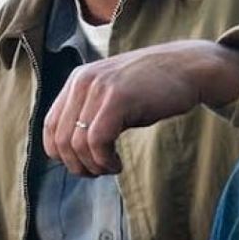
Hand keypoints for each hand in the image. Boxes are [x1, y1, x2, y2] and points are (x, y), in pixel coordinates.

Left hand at [43, 39, 238, 176]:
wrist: (189, 67)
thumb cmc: (153, 89)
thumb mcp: (113, 97)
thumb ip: (90, 115)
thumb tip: (70, 154)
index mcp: (77, 81)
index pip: (49, 126)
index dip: (61, 154)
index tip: (82, 164)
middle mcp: (83, 82)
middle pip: (60, 139)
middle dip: (77, 165)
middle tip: (98, 172)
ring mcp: (99, 88)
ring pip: (78, 144)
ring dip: (93, 166)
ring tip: (110, 168)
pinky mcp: (118, 98)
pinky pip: (97, 141)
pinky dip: (104, 160)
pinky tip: (117, 164)